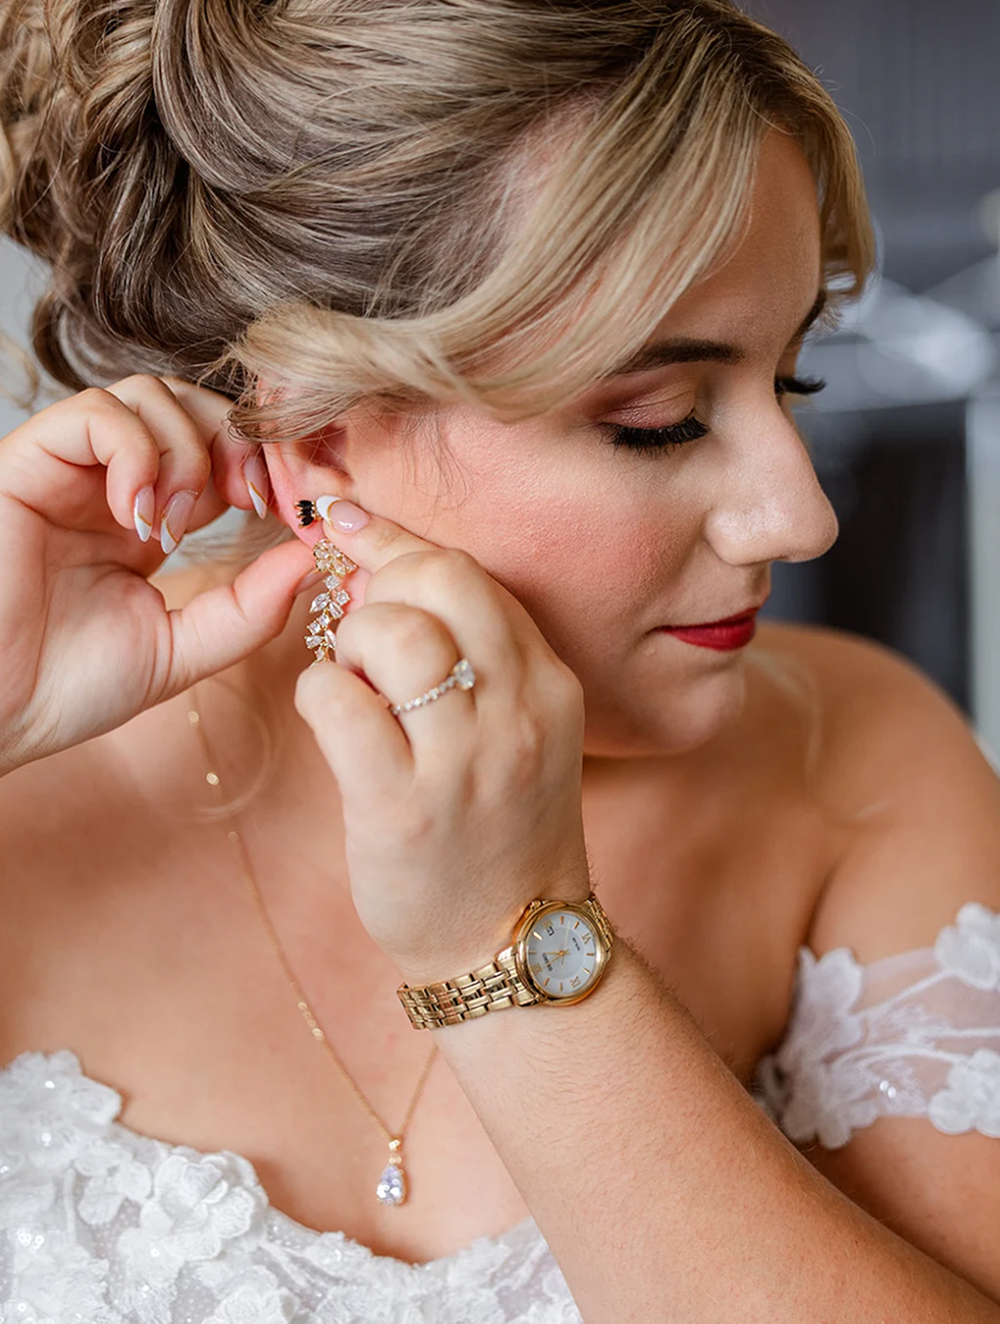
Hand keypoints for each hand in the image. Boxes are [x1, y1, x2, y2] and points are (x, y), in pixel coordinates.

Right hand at [0, 375, 314, 772]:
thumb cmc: (70, 687)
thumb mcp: (183, 648)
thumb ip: (250, 606)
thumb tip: (315, 555)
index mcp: (147, 519)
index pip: (217, 449)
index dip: (261, 463)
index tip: (288, 509)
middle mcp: (109, 484)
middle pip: (190, 404)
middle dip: (235, 441)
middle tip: (247, 500)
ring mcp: (69, 470)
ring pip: (147, 394)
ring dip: (184, 449)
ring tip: (173, 523)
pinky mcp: (26, 463)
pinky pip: (93, 411)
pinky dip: (132, 451)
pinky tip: (135, 514)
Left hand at [293, 503, 590, 983]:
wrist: (510, 945)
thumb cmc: (498, 828)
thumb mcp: (519, 730)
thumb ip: (473, 655)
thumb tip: (381, 569)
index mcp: (547, 682)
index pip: (470, 572)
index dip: (398, 540)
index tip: (350, 524)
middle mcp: (517, 710)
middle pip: (439, 580)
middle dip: (379, 583)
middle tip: (359, 628)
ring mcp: (464, 760)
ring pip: (393, 632)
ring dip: (349, 641)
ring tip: (352, 683)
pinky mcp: (403, 808)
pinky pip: (339, 704)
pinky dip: (318, 694)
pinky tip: (330, 719)